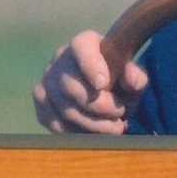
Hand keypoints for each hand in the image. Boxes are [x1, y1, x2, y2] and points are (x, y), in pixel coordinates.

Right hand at [32, 30, 147, 133]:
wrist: (101, 90)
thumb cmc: (118, 82)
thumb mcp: (132, 78)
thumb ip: (136, 77)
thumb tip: (131, 79)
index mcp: (85, 44)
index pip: (82, 49)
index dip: (90, 66)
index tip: (103, 84)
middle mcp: (60, 58)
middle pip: (72, 88)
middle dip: (100, 108)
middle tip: (120, 115)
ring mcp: (46, 80)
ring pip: (65, 110)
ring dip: (93, 125)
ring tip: (113, 127)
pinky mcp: (41, 101)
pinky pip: (56, 124)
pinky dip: (78, 133)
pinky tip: (94, 133)